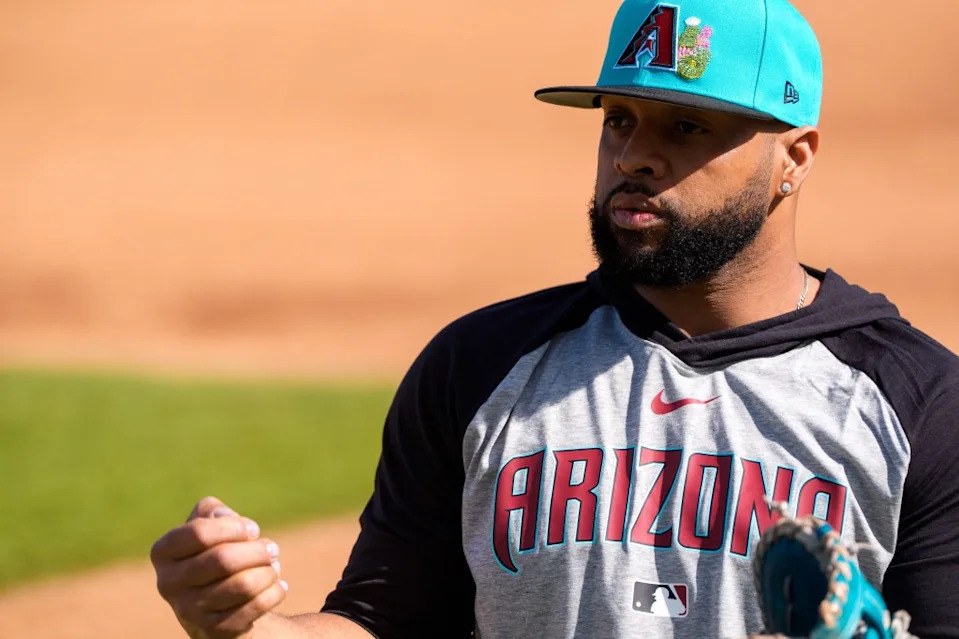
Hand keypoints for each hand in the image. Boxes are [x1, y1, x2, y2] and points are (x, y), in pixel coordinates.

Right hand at [151, 497, 287, 638]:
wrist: (218, 604)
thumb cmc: (215, 553)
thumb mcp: (208, 525)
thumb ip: (212, 510)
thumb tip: (224, 516)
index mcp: (163, 552)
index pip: (199, 533)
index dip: (234, 527)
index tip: (253, 529)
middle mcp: (168, 583)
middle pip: (223, 559)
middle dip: (257, 550)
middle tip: (272, 549)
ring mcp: (188, 611)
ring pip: (242, 585)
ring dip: (268, 572)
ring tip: (273, 567)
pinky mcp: (212, 631)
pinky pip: (254, 608)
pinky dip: (274, 592)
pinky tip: (278, 586)